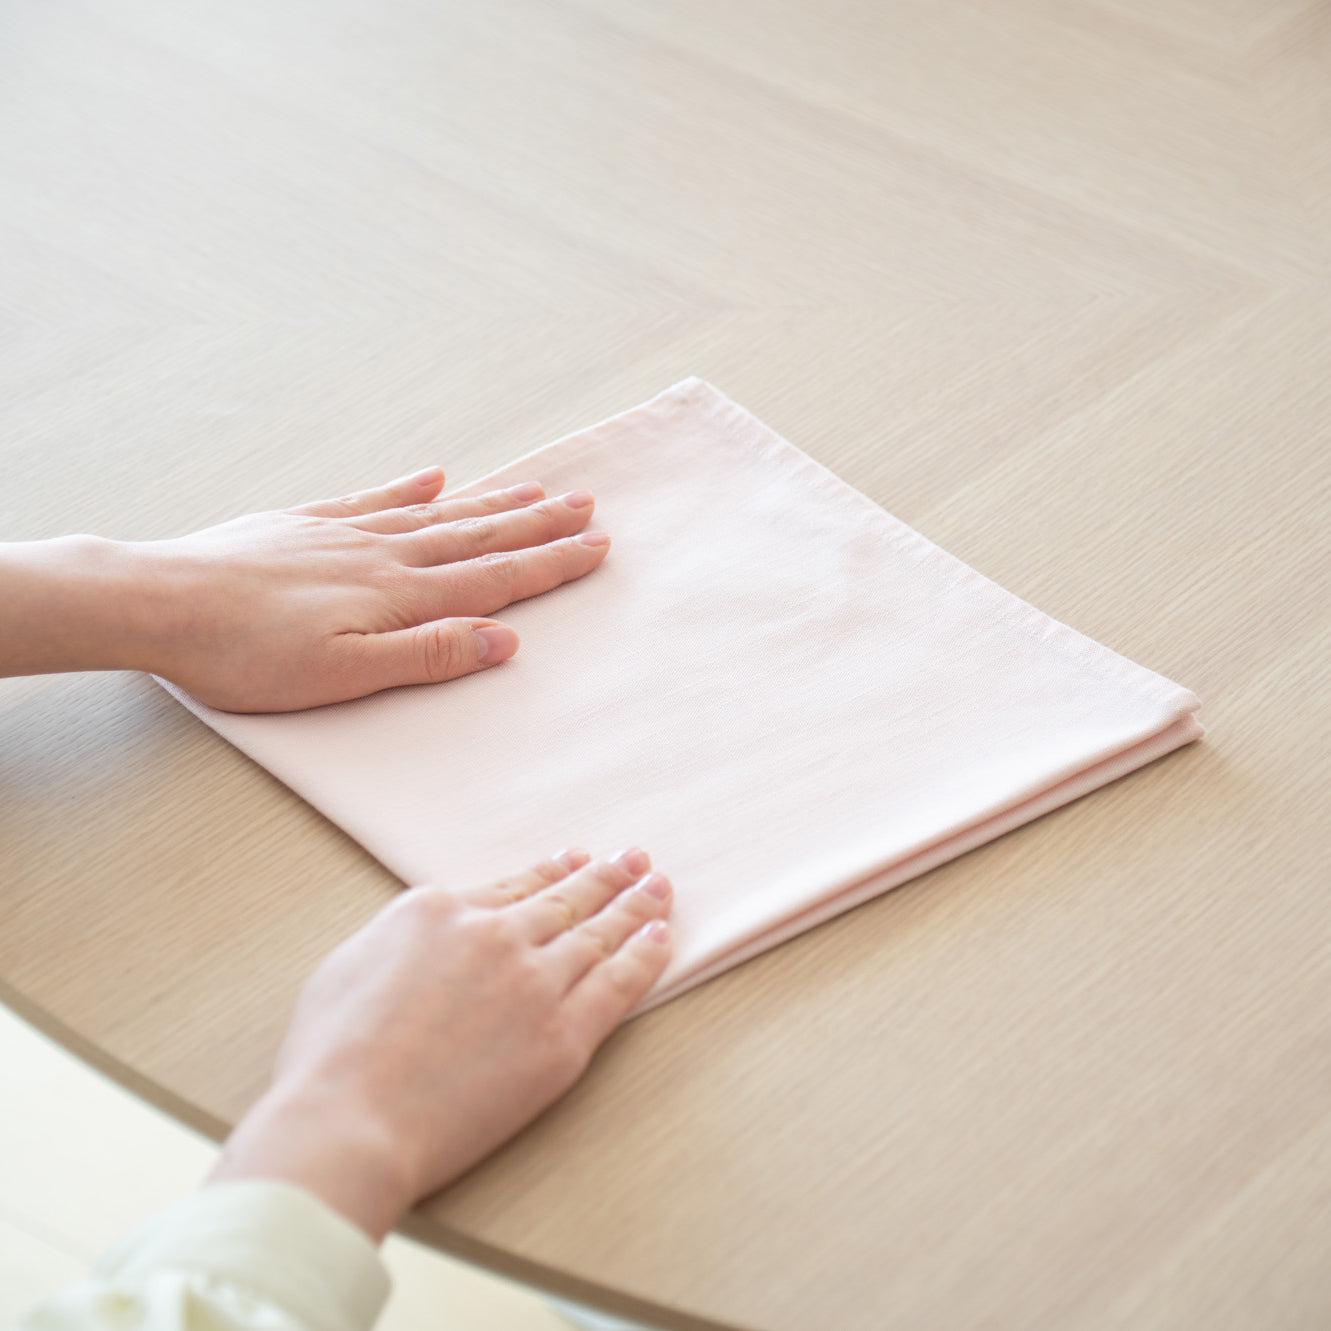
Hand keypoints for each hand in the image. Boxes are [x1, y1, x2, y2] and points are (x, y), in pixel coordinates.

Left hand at [141, 467, 607, 710]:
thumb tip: (503, 639)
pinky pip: (375, 500)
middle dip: (538, 523)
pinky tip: (434, 476)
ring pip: (437, 515)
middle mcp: (383, 555)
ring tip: (535, 487)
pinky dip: (411, 488)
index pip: (494, 579)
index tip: (597, 546)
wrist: (161, 602)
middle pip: (477, 537)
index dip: (550, 563)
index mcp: (399, 595)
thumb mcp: (344, 674)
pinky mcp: (306, 525)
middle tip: (587, 504)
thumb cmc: (247, 655)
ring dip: (491, 503)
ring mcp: (345, 534)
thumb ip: (427, 654)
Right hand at [209, 848, 672, 1239]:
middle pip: (565, 899)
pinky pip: (618, 985)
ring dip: (635, 906)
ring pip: (598, 933)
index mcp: (440, 910)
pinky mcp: (563, 1035)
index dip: (552, 872)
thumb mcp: (350, 964)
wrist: (349, 1119)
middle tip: (635, 860)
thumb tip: (428, 934)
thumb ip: (403, 938)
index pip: (514, 886)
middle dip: (606, 876)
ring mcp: (534, 981)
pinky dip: (644, 957)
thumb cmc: (329, 1056)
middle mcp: (495, 934)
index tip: (576, 859)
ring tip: (659, 888)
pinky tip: (661, 938)